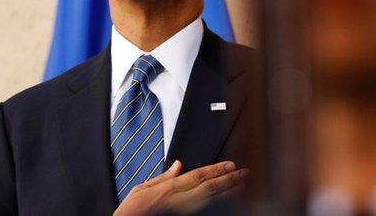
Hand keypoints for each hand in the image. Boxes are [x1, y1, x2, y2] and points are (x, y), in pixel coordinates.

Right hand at [114, 160, 247, 215]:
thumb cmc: (130, 212)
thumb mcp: (141, 189)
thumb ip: (163, 177)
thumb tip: (179, 164)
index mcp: (168, 190)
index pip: (198, 176)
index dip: (217, 170)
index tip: (231, 165)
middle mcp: (177, 202)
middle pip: (210, 188)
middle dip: (229, 180)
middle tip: (245, 173)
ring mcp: (182, 213)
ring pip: (211, 202)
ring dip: (228, 193)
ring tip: (242, 186)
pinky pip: (204, 212)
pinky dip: (217, 206)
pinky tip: (228, 201)